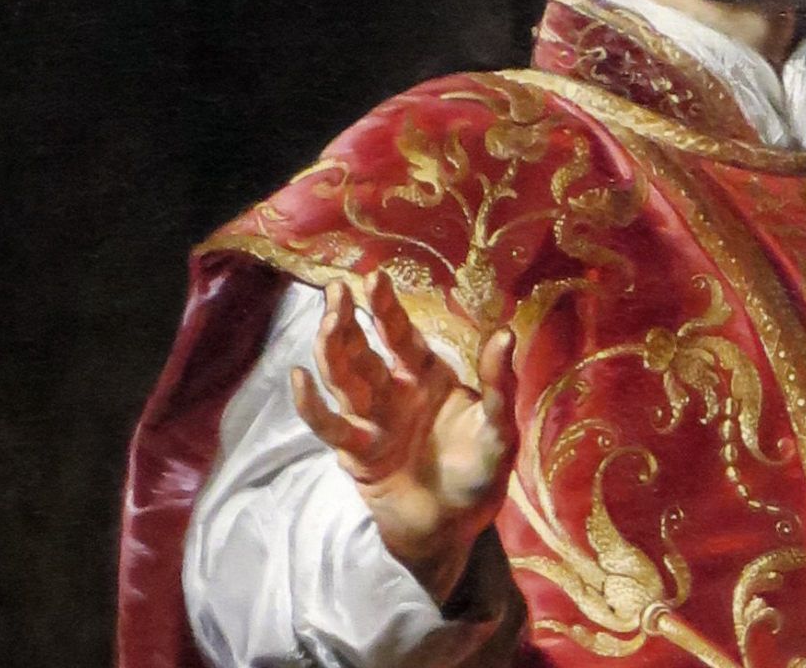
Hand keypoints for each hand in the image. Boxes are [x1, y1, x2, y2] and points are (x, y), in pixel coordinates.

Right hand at [291, 271, 518, 601]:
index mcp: (425, 376)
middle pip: (362, 349)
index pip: (399, 334)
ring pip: (343, 378)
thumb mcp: (499, 428)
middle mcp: (392, 392)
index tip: (374, 276)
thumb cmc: (480, 474)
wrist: (456, 528)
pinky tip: (299, 379)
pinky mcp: (356, 453)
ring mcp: (371, 420)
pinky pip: (331, 426)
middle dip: (348, 319)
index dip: (386, 307)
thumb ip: (498, 384)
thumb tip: (506, 333)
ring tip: (327, 321)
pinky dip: (313, 405)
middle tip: (336, 289)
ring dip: (332, 350)